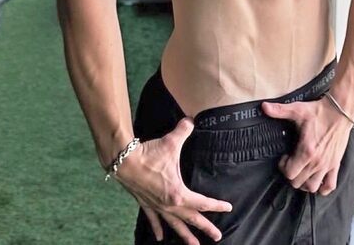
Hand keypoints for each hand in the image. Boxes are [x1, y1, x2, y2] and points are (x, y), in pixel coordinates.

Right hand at [114, 117, 232, 244]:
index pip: (202, 203)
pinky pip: (154, 220)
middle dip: (205, 228)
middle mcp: (169, 205)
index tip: (228, 208)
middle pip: (191, 219)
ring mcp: (157, 206)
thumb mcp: (170, 142)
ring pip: (174, 225)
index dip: (217, 206)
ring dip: (185, 236)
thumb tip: (191, 121)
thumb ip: (184, 130)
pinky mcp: (146, 204)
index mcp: (178, 194)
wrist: (125, 163)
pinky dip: (157, 228)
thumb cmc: (149, 154)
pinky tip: (159, 238)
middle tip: (218, 237)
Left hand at [261, 96, 353, 195]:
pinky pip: (330, 185)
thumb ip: (279, 110)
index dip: (283, 167)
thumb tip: (264, 107)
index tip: (285, 157)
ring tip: (302, 172)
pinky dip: (323, 188)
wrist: (340, 110)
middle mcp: (317, 161)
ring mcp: (327, 165)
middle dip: (291, 175)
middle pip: (298, 182)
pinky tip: (317, 180)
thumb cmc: (320, 111)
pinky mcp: (336, 164)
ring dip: (304, 183)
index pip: (289, 173)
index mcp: (306, 150)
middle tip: (292, 163)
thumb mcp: (297, 109)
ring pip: (312, 187)